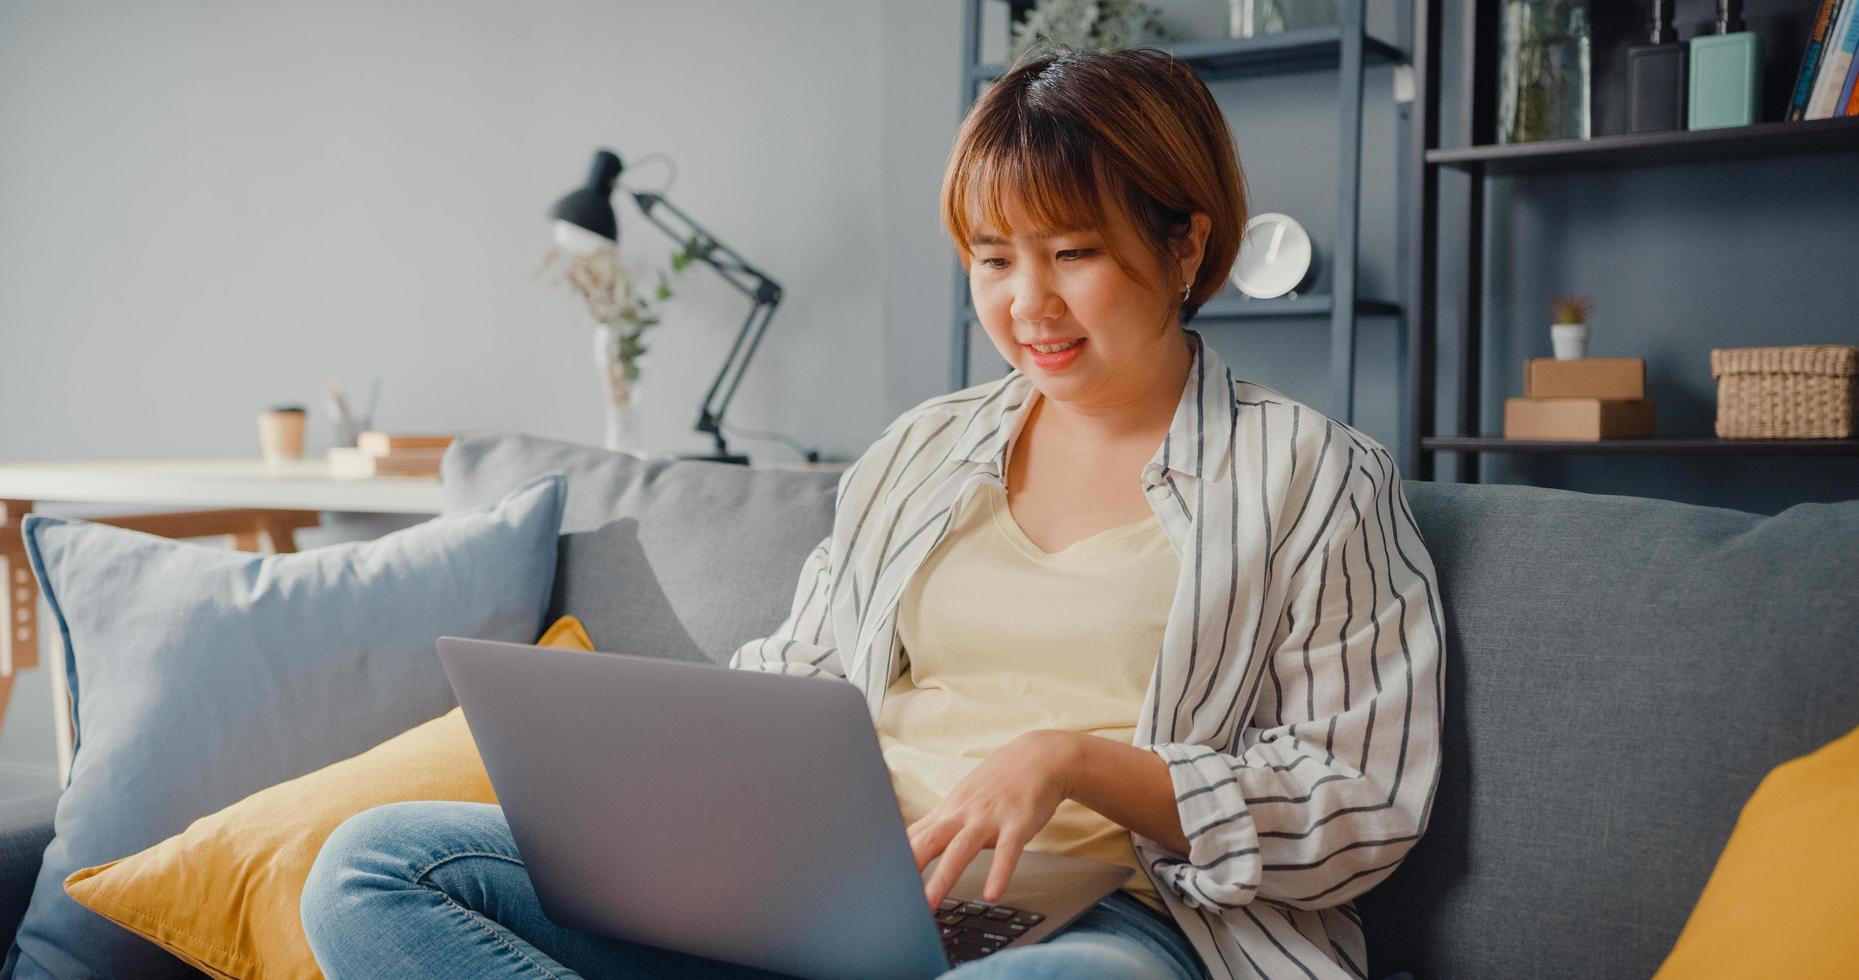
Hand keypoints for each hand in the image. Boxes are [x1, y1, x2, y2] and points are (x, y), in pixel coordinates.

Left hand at [907, 730, 1076, 909]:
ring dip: (944, 877)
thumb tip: (909, 848)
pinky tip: (992, 893)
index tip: (878, 881)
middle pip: (929, 842)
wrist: (1040, 756)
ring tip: (930, 903)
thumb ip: (938, 826)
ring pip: (961, 849)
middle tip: (893, 896)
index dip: (894, 860)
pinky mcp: (1018, 822)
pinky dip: (999, 872)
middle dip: (908, 869)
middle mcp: (964, 814)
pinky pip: (1008, 851)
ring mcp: (989, 817)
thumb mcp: (961, 800)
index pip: (913, 837)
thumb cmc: (998, 782)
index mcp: (948, 811)